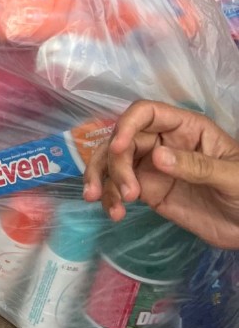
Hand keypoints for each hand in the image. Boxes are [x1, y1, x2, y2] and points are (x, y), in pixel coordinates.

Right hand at [82, 101, 238, 248]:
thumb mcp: (232, 177)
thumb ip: (197, 166)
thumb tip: (158, 157)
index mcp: (186, 129)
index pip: (147, 113)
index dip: (127, 125)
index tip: (118, 149)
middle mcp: (164, 143)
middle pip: (123, 141)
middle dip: (115, 165)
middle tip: (128, 193)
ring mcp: (152, 167)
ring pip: (113, 163)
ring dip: (102, 180)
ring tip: (113, 206)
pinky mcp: (146, 190)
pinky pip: (118, 187)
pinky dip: (109, 198)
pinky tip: (115, 213)